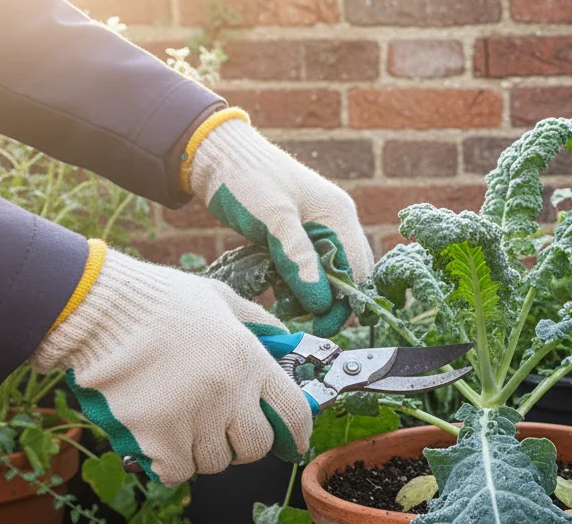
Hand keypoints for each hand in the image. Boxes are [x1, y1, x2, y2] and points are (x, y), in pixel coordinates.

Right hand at [31, 245, 312, 486]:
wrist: (100, 309)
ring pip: (214, 461)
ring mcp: (194, 418)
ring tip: (185, 427)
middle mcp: (230, 394)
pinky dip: (172, 465)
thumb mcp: (221, 297)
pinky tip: (163, 446)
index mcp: (250, 361)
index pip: (294, 412)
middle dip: (244, 444)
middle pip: (255, 446)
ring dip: (204, 452)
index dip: (298, 432)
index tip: (294, 443)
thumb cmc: (160, 300)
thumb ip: (258, 320)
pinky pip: (178, 472)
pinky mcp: (157, 437)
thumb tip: (287, 338)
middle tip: (225, 431)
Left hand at [188, 113, 372, 336]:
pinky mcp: (297, 234)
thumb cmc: (246, 177)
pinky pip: (307, 268)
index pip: (358, 270)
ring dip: (311, 294)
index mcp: (339, 215)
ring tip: (285, 305)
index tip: (320, 323)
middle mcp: (335, 222)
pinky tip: (277, 290)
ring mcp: (317, 228)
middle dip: (329, 301)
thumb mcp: (273, 217)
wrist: (213, 154)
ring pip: (328, 275)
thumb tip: (322, 302)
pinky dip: (296, 283)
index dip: (343, 300)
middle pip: (348, 275)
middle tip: (301, 317)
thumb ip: (298, 257)